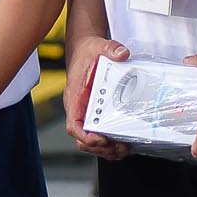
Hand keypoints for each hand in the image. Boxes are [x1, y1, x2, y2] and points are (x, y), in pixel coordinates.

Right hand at [63, 34, 130, 158]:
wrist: (85, 50)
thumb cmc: (88, 53)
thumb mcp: (98, 47)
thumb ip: (110, 49)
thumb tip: (122, 54)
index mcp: (76, 97)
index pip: (73, 125)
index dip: (85, 136)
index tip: (99, 139)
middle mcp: (79, 109)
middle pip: (82, 140)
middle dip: (101, 148)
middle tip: (119, 147)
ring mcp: (87, 113)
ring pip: (90, 142)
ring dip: (106, 150)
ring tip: (123, 149)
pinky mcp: (96, 114)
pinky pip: (99, 135)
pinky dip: (110, 145)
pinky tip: (123, 143)